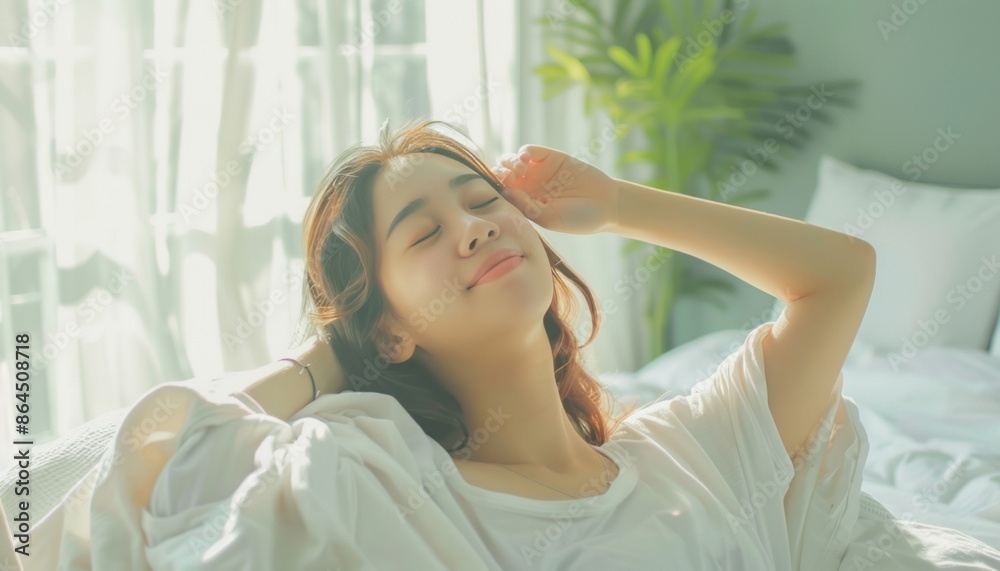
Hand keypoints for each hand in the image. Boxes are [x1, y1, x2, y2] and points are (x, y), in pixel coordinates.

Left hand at [492, 145, 618, 234]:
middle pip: (501, 174)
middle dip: (499, 174)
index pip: (500, 193)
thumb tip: (504, 190)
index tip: (502, 192)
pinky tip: (526, 160)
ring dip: (509, 162)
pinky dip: (523, 152)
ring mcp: (538, 170)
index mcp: (524, 204)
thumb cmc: (578, 219)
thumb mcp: (549, 218)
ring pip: (511, 160)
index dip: (494, 190)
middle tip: (510, 179)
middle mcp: (528, 186)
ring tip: (520, 170)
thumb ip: (526, 206)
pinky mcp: (550, 156)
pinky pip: (529, 150)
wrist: (607, 205)